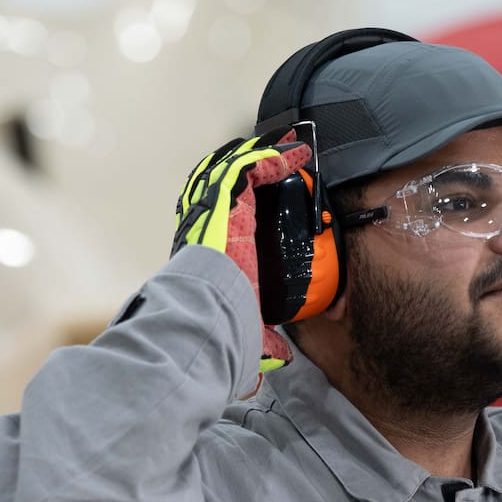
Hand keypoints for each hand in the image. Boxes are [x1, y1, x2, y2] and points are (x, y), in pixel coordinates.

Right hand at [174, 130, 313, 377]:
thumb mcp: (246, 326)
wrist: (204, 307)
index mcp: (209, 248)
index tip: (260, 196)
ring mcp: (213, 206)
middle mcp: (206, 222)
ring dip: (263, 156)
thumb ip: (264, 339)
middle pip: (225, 182)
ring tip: (289, 145)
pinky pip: (250, 167)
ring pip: (236, 169)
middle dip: (250, 166)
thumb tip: (281, 356)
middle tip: (277, 158)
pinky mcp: (225, 196)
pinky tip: (297, 153)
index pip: (219, 215)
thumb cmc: (217, 316)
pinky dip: (274, 158)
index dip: (238, 201)